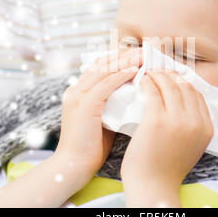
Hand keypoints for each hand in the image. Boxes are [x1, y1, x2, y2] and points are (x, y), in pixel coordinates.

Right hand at [55, 47, 142, 177]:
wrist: (73, 165)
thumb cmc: (91, 146)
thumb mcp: (103, 118)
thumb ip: (114, 104)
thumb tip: (136, 94)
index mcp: (78, 91)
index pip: (99, 66)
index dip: (118, 57)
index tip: (138, 54)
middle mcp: (76, 89)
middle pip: (102, 63)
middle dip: (124, 54)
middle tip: (144, 50)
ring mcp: (78, 96)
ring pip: (104, 69)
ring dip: (125, 60)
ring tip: (143, 56)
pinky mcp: (83, 105)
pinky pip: (105, 84)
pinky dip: (120, 75)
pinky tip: (134, 70)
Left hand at [121, 69, 213, 206]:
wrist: (153, 185)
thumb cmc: (167, 167)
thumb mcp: (191, 145)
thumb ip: (192, 125)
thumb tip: (183, 101)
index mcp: (206, 128)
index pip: (197, 94)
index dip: (184, 82)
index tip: (173, 77)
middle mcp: (195, 122)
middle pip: (185, 86)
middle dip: (171, 75)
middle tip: (159, 71)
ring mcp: (176, 120)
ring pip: (169, 85)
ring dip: (159, 75)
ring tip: (149, 73)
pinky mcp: (156, 120)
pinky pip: (153, 92)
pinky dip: (147, 82)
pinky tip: (142, 81)